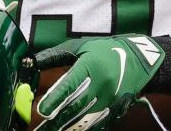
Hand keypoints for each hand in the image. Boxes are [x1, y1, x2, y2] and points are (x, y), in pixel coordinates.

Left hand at [33, 34, 165, 130]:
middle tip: (41, 130)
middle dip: (57, 121)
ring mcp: (111, 99)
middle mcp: (102, 83)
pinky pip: (98, 124)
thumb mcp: (80, 47)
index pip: (71, 83)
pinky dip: (83, 129)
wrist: (139, 60)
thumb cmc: (103, 51)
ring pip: (86, 119)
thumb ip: (54, 56)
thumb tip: (31, 63)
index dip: (56, 98)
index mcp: (91, 65)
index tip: (42, 111)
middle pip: (76, 106)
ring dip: (67, 128)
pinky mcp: (116, 109)